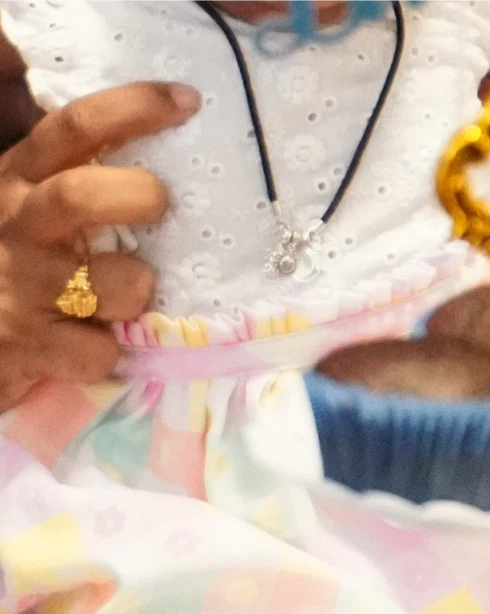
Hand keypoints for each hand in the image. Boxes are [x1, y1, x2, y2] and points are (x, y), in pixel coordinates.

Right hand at [0, 81, 200, 412]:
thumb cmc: (12, 273)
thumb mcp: (29, 215)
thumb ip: (71, 185)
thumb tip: (158, 168)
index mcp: (18, 180)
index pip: (74, 128)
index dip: (133, 108)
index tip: (187, 101)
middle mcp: (16, 225)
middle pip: (79, 196)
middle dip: (136, 197)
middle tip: (159, 207)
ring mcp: (21, 287)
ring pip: (114, 284)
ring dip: (137, 290)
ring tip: (126, 299)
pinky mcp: (30, 345)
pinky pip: (101, 351)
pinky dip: (111, 352)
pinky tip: (92, 346)